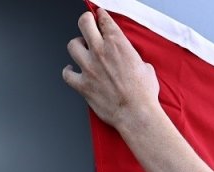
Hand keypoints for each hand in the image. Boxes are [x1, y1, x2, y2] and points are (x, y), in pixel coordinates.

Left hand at [63, 9, 159, 128]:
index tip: (100, 16)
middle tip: (88, 23)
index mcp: (117, 44)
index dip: (101, 16)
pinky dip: (68, 71)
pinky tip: (71, 70)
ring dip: (77, 45)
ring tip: (82, 48)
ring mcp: (89, 68)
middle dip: (86, 21)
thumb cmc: (143, 94)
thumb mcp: (146, 67)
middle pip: (84, 23)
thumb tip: (132, 62)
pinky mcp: (83, 85)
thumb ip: (133, 59)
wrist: (136, 114)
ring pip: (72, 45)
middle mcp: (100, 52)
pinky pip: (67, 74)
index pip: (104, 20)